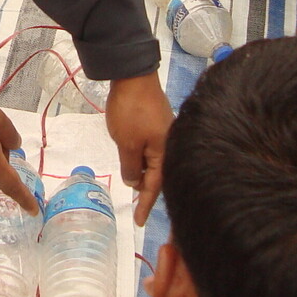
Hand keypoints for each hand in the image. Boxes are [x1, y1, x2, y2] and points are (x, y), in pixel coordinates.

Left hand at [105, 73, 172, 226]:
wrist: (133, 74)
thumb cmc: (131, 111)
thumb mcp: (126, 144)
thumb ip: (131, 167)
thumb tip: (134, 183)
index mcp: (165, 151)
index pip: (156, 186)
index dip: (146, 205)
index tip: (139, 222)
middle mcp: (170, 143)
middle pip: (159, 174)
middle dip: (148, 190)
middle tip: (136, 206)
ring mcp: (164, 131)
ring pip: (154, 160)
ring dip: (144, 173)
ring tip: (134, 185)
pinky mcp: (157, 121)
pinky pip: (152, 147)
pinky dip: (143, 158)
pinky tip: (135, 160)